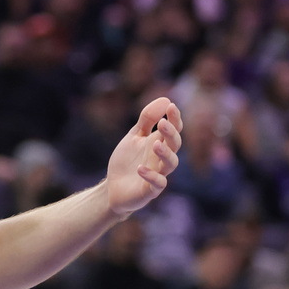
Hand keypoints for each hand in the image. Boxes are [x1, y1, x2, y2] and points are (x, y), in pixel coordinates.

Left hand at [106, 97, 182, 215]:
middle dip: (171, 134)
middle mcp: (162, 158)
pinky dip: (151, 176)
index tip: (171, 107)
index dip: (175, 119)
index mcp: (159, 143)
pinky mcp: (150, 190)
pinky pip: (158, 184)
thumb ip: (147, 119)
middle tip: (163, 123)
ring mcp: (158, 174)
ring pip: (171, 164)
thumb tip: (166, 99)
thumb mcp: (134, 137)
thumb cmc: (127, 161)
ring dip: (165, 154)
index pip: (173, 130)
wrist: (113, 187)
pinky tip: (140, 168)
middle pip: (175, 145)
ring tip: (155, 144)